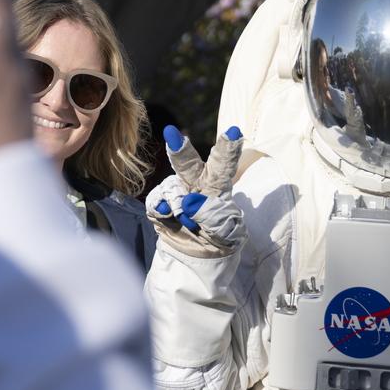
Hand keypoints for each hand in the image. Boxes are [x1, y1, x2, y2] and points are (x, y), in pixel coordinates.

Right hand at [150, 125, 245, 247]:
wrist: (197, 257)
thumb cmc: (220, 239)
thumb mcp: (227, 233)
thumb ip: (213, 217)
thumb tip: (190, 202)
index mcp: (217, 186)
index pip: (223, 165)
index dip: (228, 149)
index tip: (234, 132)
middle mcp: (195, 183)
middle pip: (187, 163)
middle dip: (180, 149)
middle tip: (172, 133)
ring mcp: (176, 192)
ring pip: (171, 188)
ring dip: (178, 206)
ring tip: (189, 223)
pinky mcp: (159, 204)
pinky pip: (155, 201)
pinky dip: (160, 208)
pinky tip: (165, 215)